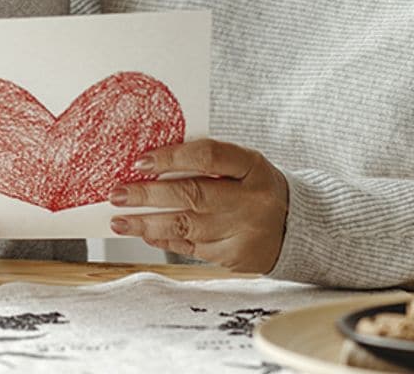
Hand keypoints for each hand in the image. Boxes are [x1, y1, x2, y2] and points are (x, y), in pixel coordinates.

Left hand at [108, 138, 288, 273]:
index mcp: (252, 166)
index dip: (172, 157)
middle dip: (148, 195)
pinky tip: (145, 232)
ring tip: (119, 220)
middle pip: (193, 195)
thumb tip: (151, 162)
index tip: (140, 161)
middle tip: (117, 194)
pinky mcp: (236, 258)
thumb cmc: (254, 184)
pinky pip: (192, 248)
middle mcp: (251, 200)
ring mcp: (244, 232)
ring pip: (187, 227)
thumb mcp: (241, 163)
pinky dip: (165, 239)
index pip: (208, 156)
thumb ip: (204, 159)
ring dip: (147, 223)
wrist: (296, 225)